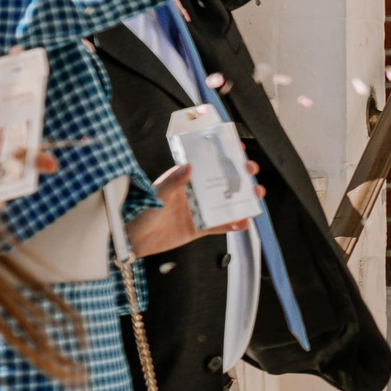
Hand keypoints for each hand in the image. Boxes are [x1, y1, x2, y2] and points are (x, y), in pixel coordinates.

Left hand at [126, 161, 264, 257]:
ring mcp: (198, 211)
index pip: (207, 163)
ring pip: (226, 203)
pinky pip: (219, 226)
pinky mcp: (199, 228)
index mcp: (184, 180)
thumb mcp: (157, 195)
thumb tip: (188, 166)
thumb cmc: (140, 211)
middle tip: (252, 173)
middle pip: (222, 182)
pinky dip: (233, 225)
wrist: (133, 240)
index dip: (223, 156)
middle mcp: (194, 193)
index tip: (239, 150)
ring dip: (243, 200)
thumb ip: (173, 182)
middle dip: (240, 177)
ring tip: (256, 197)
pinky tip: (244, 223)